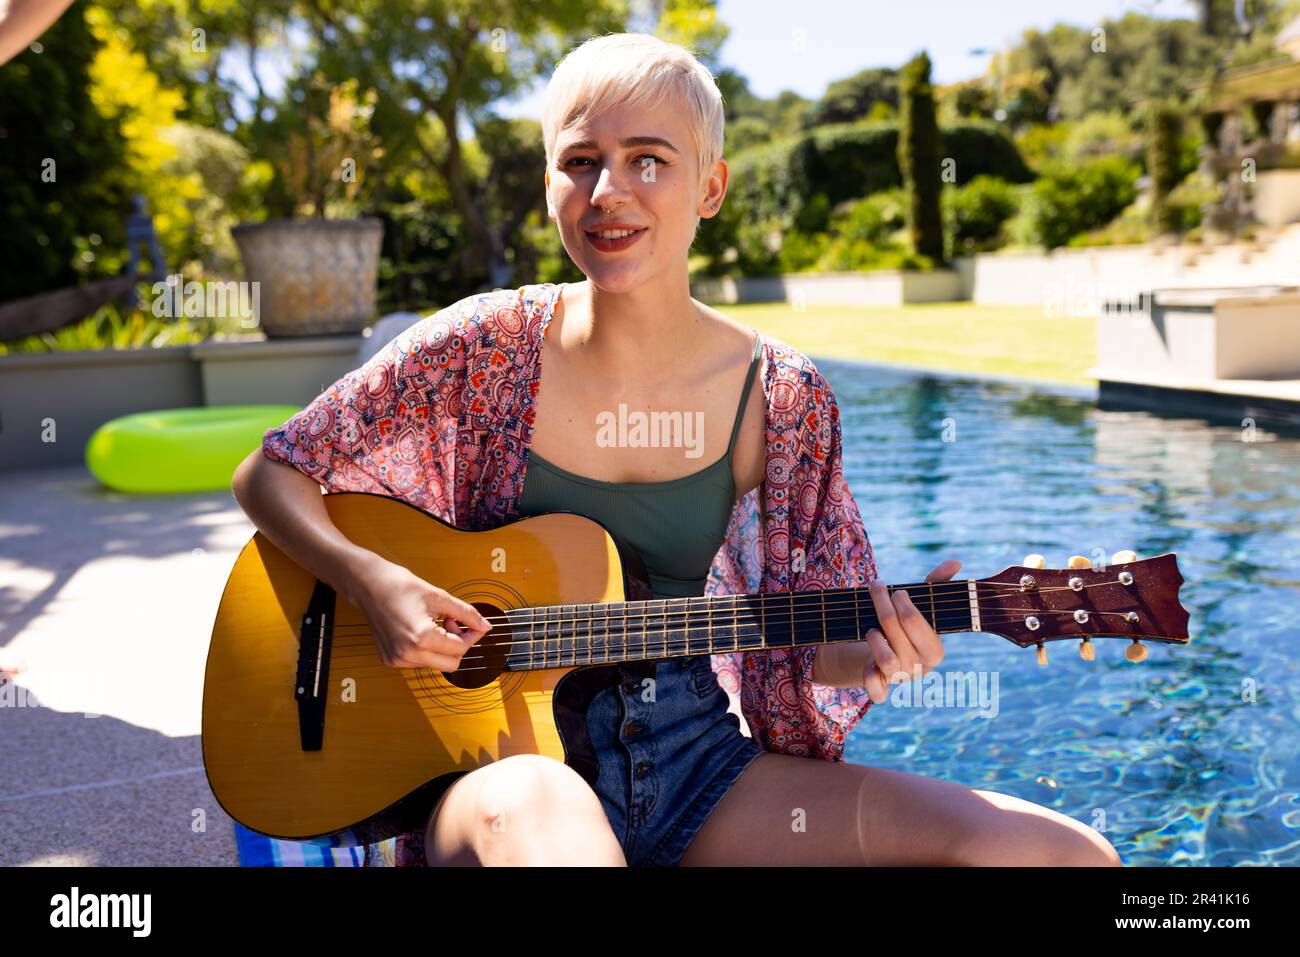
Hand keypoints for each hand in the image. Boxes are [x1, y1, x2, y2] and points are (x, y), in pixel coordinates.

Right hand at [353, 556, 492, 669]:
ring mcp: (397, 659)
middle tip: (451, 622)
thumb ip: (466, 613)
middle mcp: (408, 653)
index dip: (472, 636)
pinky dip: (426, 649)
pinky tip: (420, 630)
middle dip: (458, 645)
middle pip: (451, 664)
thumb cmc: (399, 587)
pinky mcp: (390, 660)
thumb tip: (484, 626)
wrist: (369, 586)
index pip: (460, 649)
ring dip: (442, 647)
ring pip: (436, 664)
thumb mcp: (440, 597)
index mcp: (421, 638)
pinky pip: (419, 662)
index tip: (475, 626)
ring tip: (433, 623)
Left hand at [811, 559, 960, 698]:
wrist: (884, 659)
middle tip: (876, 586)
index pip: (915, 622)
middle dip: (881, 604)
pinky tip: (868, 664)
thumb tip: (956, 562)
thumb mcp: (920, 608)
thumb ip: (936, 585)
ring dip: (874, 638)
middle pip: (893, 630)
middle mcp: (920, 667)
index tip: (896, 591)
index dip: (903, 604)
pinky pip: (877, 691)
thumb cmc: (905, 629)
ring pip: (886, 659)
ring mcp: (900, 680)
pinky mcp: (881, 690)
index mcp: (934, 650)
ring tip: (871, 629)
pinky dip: (871, 679)